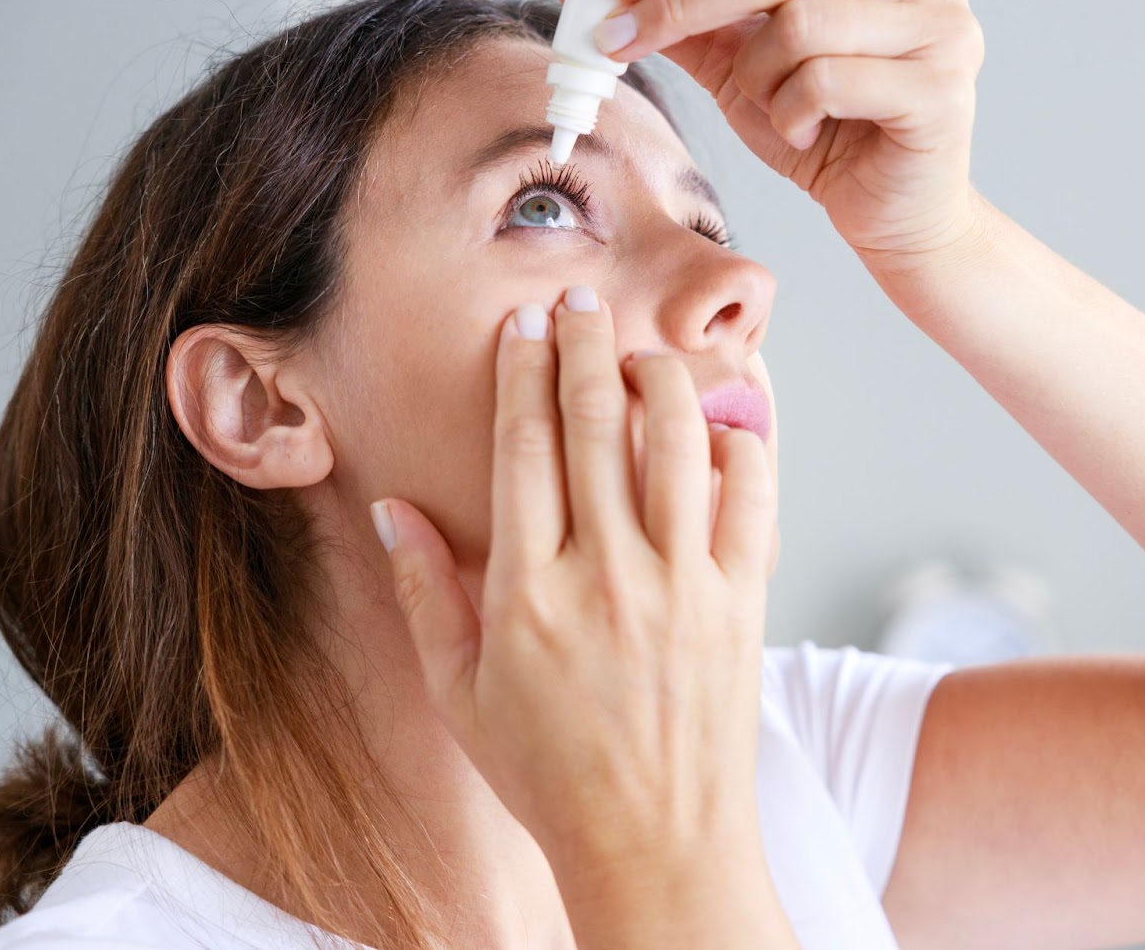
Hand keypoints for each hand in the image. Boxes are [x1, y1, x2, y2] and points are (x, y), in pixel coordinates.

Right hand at [371, 287, 776, 888]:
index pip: (523, 450)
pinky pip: (751, 500)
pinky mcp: (742, 604)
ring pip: (677, 444)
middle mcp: (606, 578)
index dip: (521, 374)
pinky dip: (742, 448)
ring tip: (644, 353)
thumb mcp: (462, 693)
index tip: (523, 325)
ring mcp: (682, 588)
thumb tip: (393, 510)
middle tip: (580, 297)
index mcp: (528, 594)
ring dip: (661, 379)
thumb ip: (424, 594)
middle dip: (585, 346)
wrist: (658, 847)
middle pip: (596, 425)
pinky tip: (724, 424)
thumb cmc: (551, 776)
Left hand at [552, 0, 987, 266]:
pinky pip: (828, 79)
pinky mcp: (940, 88)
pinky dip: (793, 112)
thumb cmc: (830, 138)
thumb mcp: (745, 69)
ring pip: (799, 24)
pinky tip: (804, 134)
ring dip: (756, 76)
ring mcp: (942, 27)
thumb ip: (688, 21)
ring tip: (769, 109)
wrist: (899, 220)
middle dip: (682, 2)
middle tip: (620, 40)